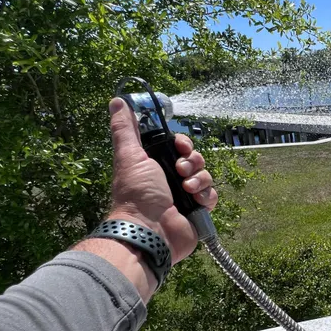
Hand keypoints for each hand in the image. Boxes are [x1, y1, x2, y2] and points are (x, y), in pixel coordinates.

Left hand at [107, 97, 217, 263]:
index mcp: (155, 165)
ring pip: (205, 176)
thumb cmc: (136, 193)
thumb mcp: (129, 155)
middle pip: (194, 159)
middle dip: (192, 161)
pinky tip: (195, 201)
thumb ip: (125, 128)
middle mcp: (171, 179)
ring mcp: (186, 196)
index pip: (178, 146)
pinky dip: (206, 196)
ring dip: (199, 179)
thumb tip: (117, 101)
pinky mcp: (198, 211)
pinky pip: (212, 196)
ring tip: (186, 189)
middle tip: (180, 170)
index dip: (183, 143)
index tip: (180, 146)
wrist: (150, 230)